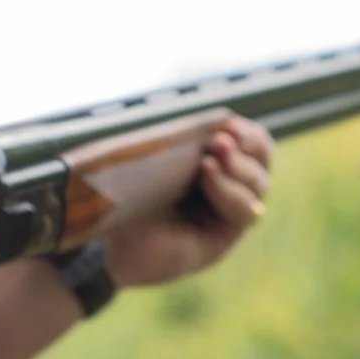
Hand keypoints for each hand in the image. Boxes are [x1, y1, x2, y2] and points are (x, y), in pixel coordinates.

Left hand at [102, 115, 275, 288]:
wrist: (97, 231)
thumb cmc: (120, 186)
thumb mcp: (158, 149)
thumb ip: (191, 133)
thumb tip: (226, 118)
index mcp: (211, 160)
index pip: (252, 144)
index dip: (248, 133)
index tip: (229, 123)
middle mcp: (222, 187)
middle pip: (262, 162)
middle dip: (247, 146)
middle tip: (220, 138)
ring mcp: (223, 215)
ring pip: (258, 185)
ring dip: (239, 167)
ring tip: (209, 157)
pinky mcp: (220, 240)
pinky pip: (245, 212)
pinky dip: (230, 191)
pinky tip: (207, 175)